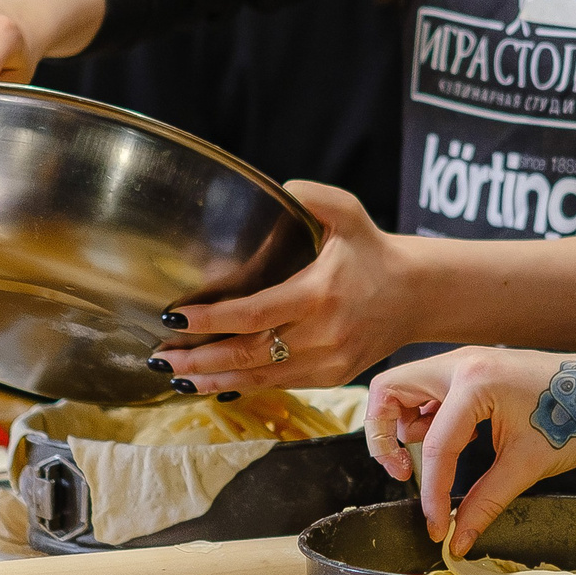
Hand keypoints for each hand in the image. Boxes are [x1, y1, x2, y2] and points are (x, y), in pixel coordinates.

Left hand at [151, 183, 419, 391]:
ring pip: (259, 377)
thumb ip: (311, 196)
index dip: (208, 320)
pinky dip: (242, 385)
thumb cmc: (373, 249)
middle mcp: (323, 333)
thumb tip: (275, 189)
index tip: (171, 317)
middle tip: (158, 355)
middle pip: (247, 354)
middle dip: (198, 358)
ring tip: (174, 375)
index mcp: (320, 292)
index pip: (252, 314)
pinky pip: (279, 383)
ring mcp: (328, 361)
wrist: (417, 294)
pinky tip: (212, 381)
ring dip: (212, 378)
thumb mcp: (348, 212)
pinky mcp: (331, 376)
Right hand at [365, 347, 575, 556]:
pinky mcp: (470, 370)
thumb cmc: (574, 417)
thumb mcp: (527, 465)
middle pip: (388, 390)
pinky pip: (427, 391)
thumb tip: (457, 540)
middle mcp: (459, 363)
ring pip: (403, 388)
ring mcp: (463, 363)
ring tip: (432, 456)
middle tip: (402, 472)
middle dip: (382, 435)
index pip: (435, 446)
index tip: (436, 525)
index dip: (431, 493)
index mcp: (474, 381)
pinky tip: (452, 441)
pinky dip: (425, 417)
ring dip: (403, 424)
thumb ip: (486, 503)